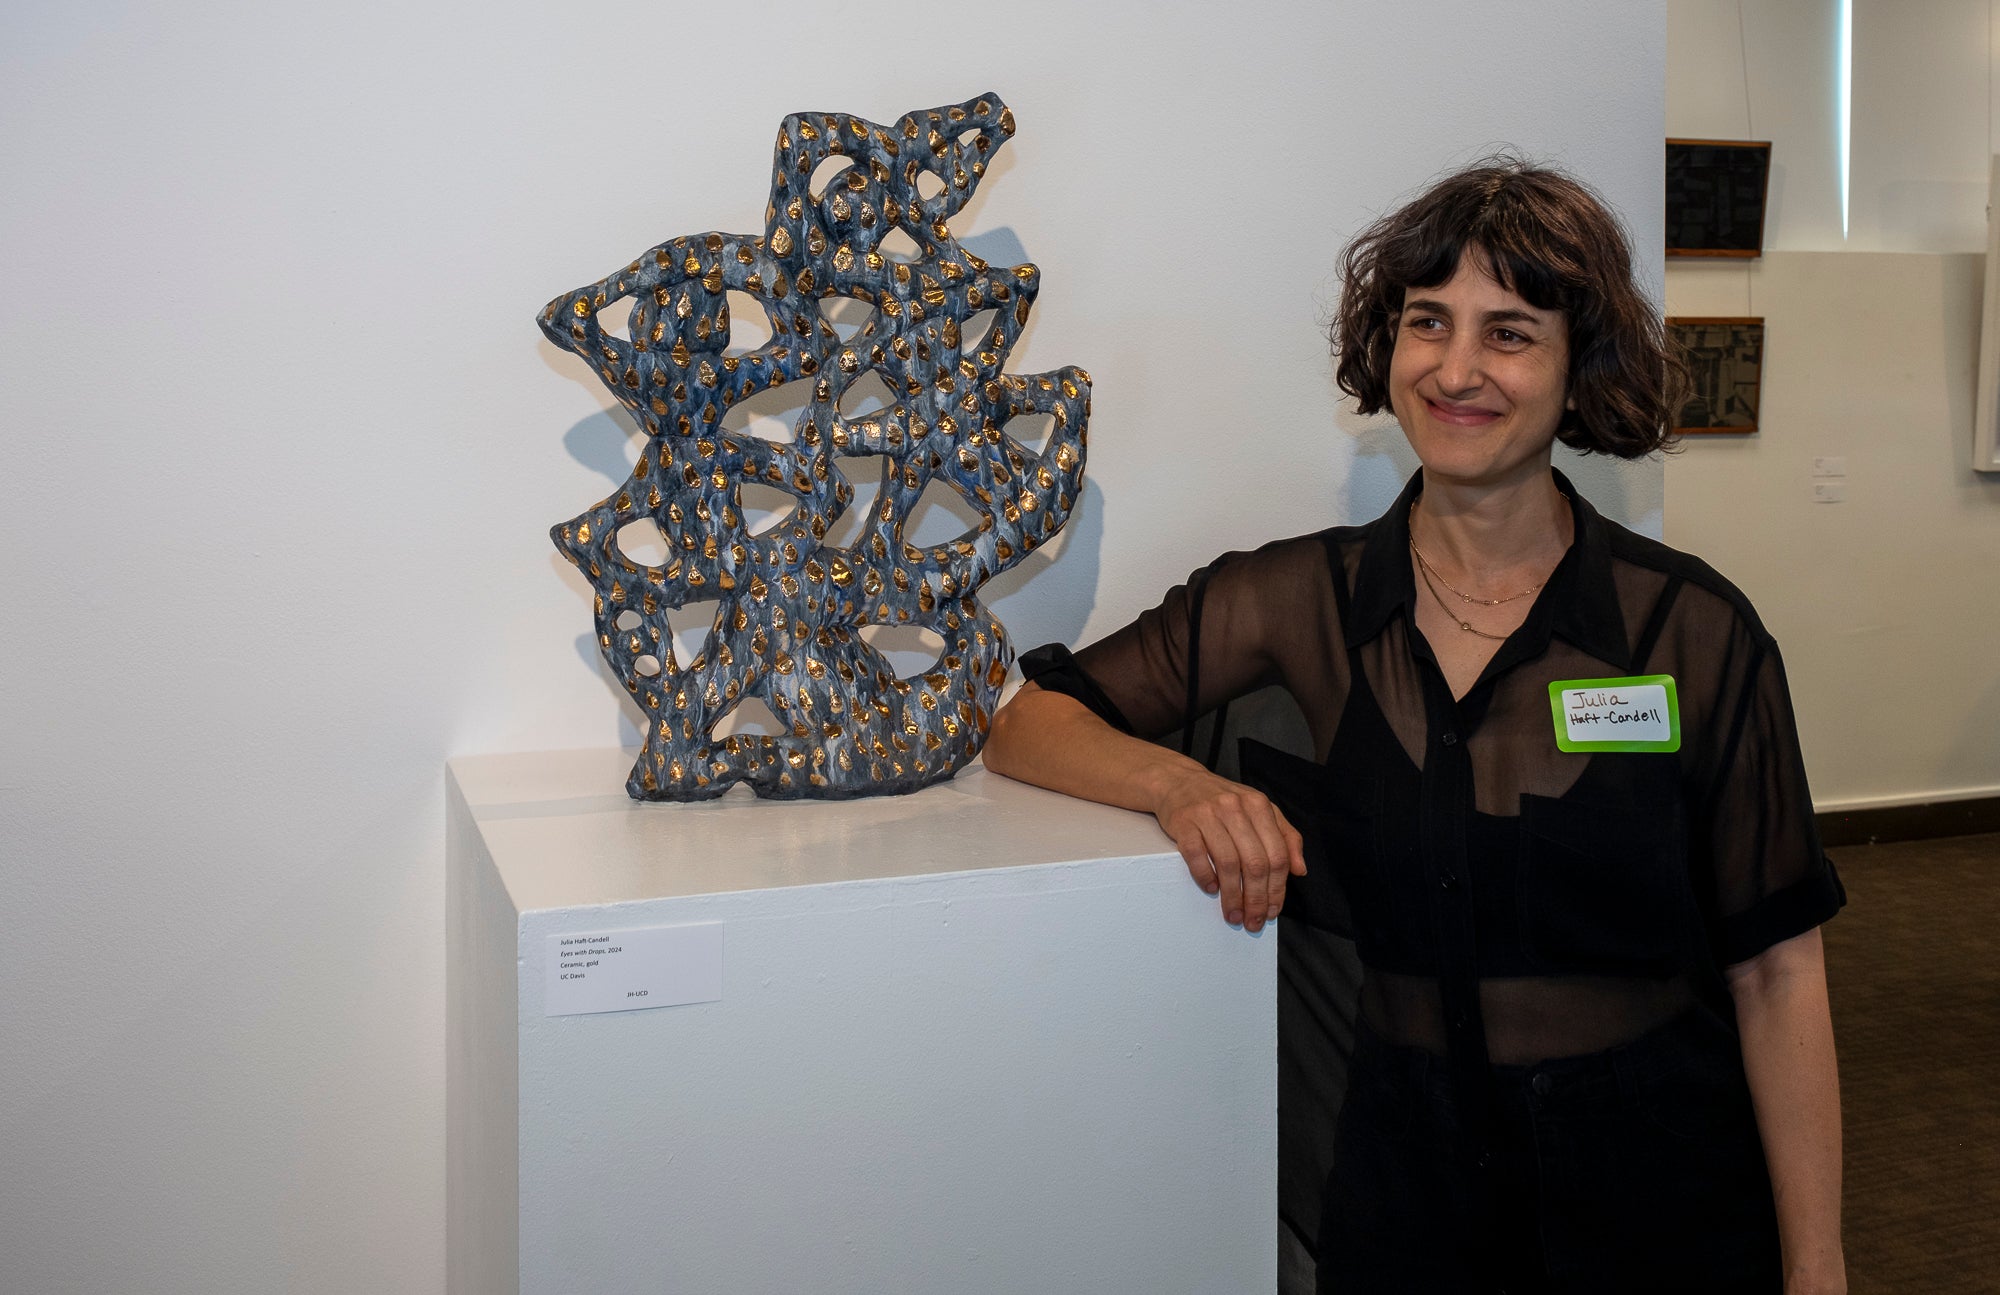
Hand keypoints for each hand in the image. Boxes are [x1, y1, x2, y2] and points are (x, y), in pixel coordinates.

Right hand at [1149, 765, 1305, 932]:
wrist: (1179, 782)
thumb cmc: (1222, 802)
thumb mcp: (1259, 811)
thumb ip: (1285, 836)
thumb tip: (1300, 870)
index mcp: (1259, 806)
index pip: (1277, 855)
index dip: (1278, 889)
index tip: (1273, 910)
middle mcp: (1236, 808)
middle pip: (1255, 863)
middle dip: (1257, 899)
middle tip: (1253, 920)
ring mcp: (1208, 814)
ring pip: (1228, 863)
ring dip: (1232, 896)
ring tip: (1233, 914)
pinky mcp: (1184, 822)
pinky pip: (1197, 855)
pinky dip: (1205, 876)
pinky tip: (1211, 889)